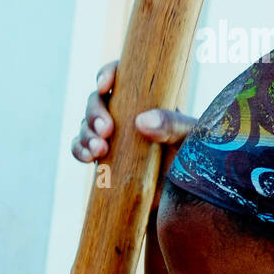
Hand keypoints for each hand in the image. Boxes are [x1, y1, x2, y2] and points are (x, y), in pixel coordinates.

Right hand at [71, 59, 196, 209]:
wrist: (181, 198)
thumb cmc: (194, 164)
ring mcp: (113, 137)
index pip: (123, 75)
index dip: (107, 74)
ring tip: (99, 151)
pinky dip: (79, 150)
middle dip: (95, 113)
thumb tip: (141, 121)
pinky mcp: (104, 160)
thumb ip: (172, 126)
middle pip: (97, 100)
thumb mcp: (190, 140)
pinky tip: (87, 158)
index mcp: (148, 99)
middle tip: (106, 131)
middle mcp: (127, 114)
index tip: (103, 86)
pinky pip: (81, 148)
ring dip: (86, 134)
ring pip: (86, 124)